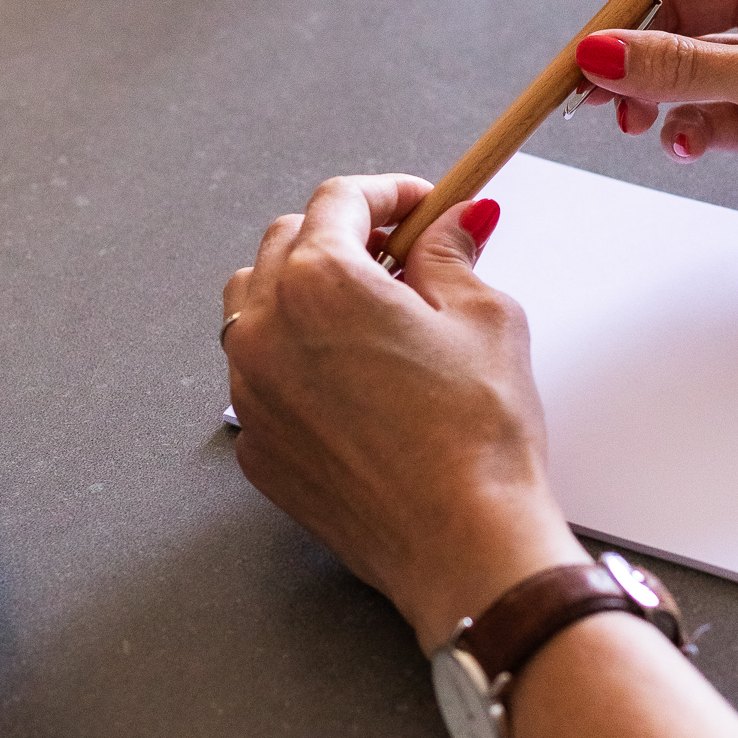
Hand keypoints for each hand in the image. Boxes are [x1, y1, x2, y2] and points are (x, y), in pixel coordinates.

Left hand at [222, 177, 581, 650]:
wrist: (462, 543)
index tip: (420, 207)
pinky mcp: (256, 446)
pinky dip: (295, 360)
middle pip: (288, 242)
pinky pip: (259, 377)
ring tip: (368, 314)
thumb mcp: (486, 317)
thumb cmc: (478, 437)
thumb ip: (452, 254)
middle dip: (344, 236)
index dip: (388, 194)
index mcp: (322, 281)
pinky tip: (353, 381)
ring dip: (303, 291)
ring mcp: (251, 392)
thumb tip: (452, 224)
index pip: (339, 200)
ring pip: (255, 306)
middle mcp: (267, 330)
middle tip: (403, 257)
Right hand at [527, 0, 737, 253]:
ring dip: (647, 93)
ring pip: (678, 62)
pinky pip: (702, 107)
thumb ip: (683, 68)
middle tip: (575, 86)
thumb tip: (599, 56)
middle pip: (663, 6)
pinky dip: (683, 127)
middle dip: (619, 46)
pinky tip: (685, 146)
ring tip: (629, 125)